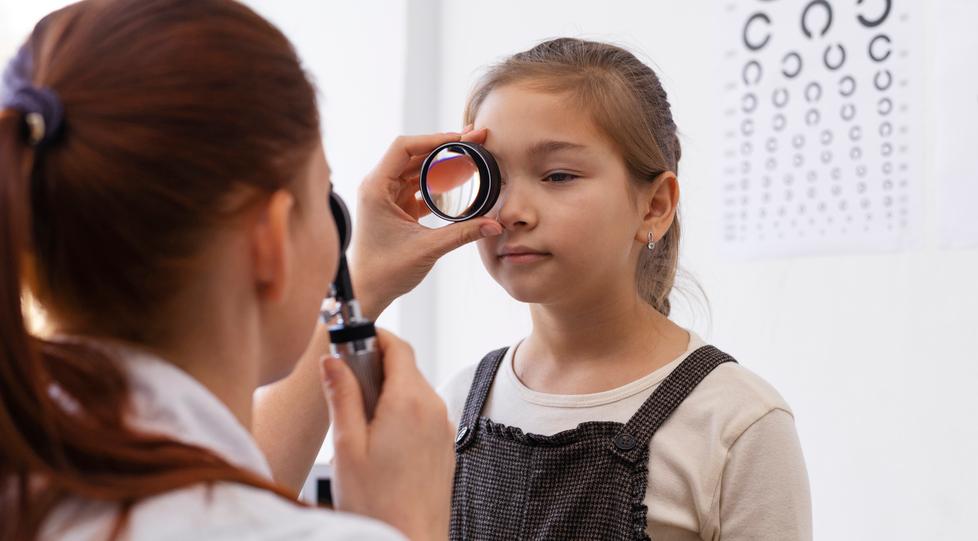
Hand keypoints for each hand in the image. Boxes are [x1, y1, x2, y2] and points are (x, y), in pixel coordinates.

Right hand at [321, 329, 454, 540]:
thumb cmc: (376, 503)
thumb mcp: (346, 445)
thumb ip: (341, 396)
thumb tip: (332, 360)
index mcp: (409, 401)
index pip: (396, 346)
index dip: (372, 336)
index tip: (349, 340)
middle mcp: (433, 408)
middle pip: (405, 367)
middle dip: (374, 366)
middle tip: (343, 385)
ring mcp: (443, 427)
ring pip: (413, 391)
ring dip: (386, 392)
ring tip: (356, 422)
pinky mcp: (444, 446)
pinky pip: (422, 414)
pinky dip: (400, 412)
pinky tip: (378, 441)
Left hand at [350, 129, 501, 319]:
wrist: (368, 292)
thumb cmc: (385, 271)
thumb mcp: (427, 249)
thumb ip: (462, 233)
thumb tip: (494, 224)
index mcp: (376, 188)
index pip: (403, 148)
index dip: (433, 139)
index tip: (459, 138)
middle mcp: (378, 187)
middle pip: (414, 154)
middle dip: (444, 147)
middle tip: (474, 140)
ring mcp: (387, 197)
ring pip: (417, 169)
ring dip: (442, 164)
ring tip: (471, 155)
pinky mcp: (396, 208)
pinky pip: (419, 186)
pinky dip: (439, 183)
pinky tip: (460, 180)